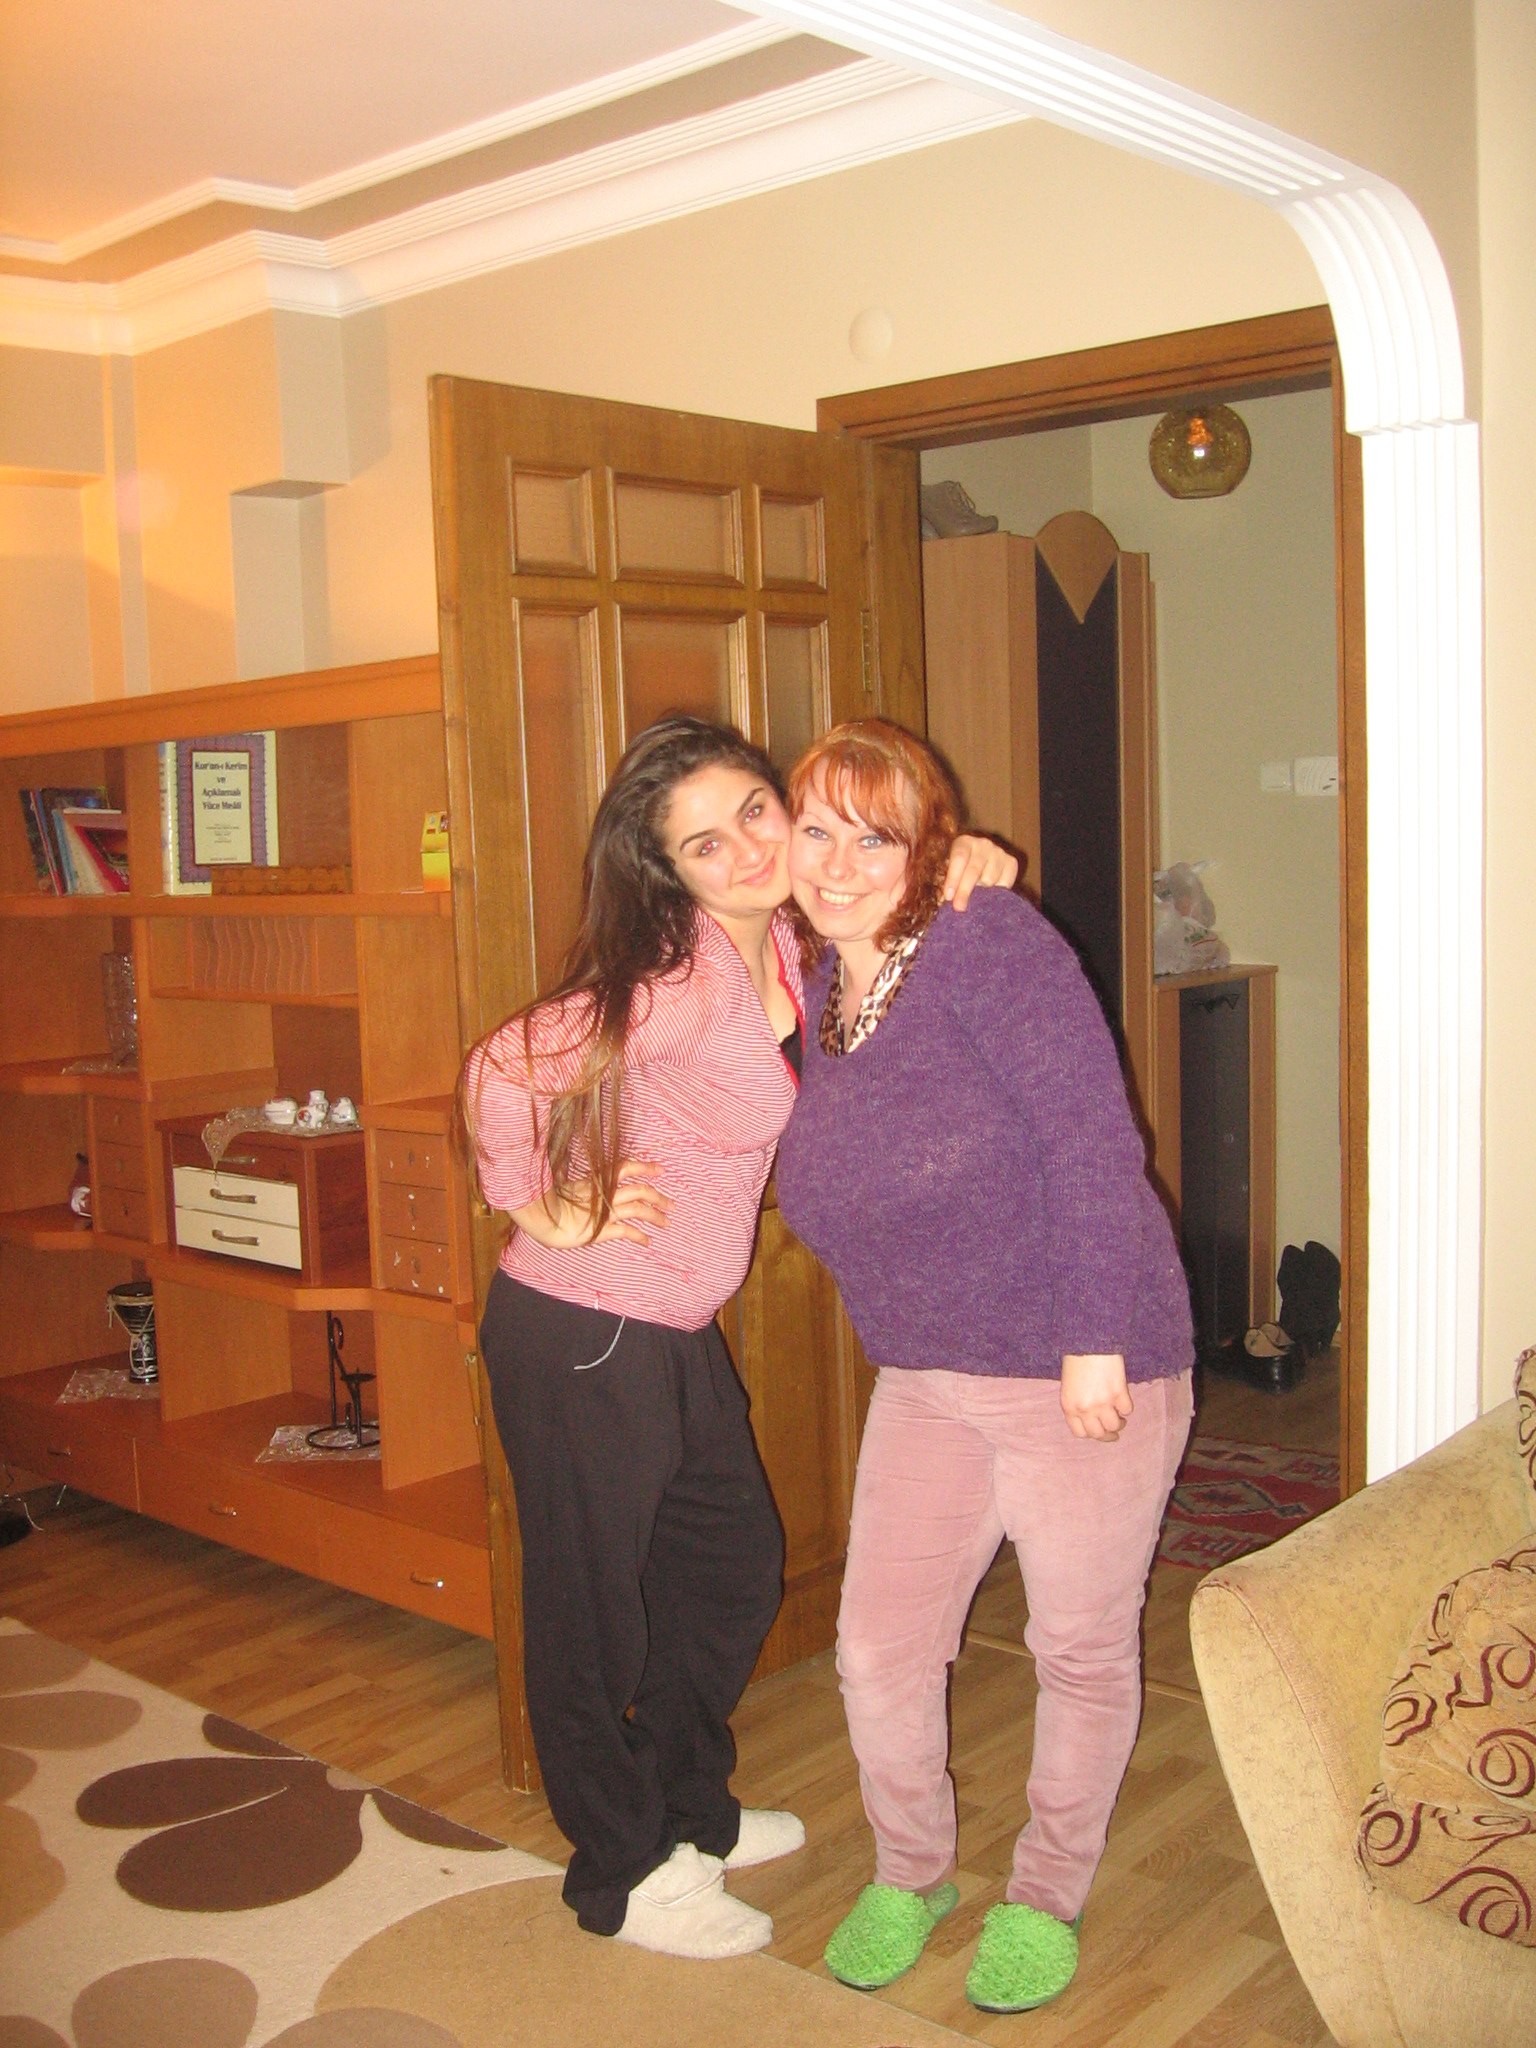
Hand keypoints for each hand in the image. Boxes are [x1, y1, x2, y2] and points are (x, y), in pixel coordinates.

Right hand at [511, 1159, 667, 1248]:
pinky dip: (639, 1236)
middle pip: (639, 1190)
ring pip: (638, 1209)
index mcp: (596, 1180)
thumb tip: (588, 1181)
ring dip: (655, 1215)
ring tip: (666, 1222)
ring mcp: (605, 1211)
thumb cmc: (548, 1201)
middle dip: (657, 1196)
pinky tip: (647, 1241)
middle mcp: (605, 1193)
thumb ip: (582, 1184)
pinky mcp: (602, 1229)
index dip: (644, 1167)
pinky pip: (626, 1231)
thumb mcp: (566, 1186)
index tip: (660, 1169)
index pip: (625, 1167)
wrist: (543, 1219)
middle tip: (672, 1204)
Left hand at [943, 834, 1018, 909]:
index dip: (953, 877)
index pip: (959, 857)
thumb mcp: (947, 872)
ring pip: (989, 879)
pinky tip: (990, 892)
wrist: (980, 864)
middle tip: (959, 908)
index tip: (949, 896)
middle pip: (974, 869)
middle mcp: (983, 844)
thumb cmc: (959, 870)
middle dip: (965, 891)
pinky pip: (1004, 883)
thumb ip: (943, 882)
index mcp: (964, 842)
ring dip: (981, 891)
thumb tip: (943, 900)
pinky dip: (997, 891)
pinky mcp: (1011, 862)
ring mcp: (999, 852)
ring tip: (976, 894)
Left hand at [1060, 1354, 1132, 1440]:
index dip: (1091, 1434)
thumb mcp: (1069, 1386)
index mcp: (1069, 1406)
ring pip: (1114, 1425)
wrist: (1089, 1340)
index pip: (1080, 1433)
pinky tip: (1124, 1400)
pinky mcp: (1118, 1393)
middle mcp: (1084, 1408)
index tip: (1098, 1432)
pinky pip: (1127, 1410)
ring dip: (1119, 1422)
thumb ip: (1077, 1404)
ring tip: (1120, 1416)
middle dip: (1108, 1435)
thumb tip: (1091, 1418)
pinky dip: (1127, 1407)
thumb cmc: (1076, 1359)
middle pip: (1098, 1434)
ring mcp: (1102, 1402)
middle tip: (1115, 1431)